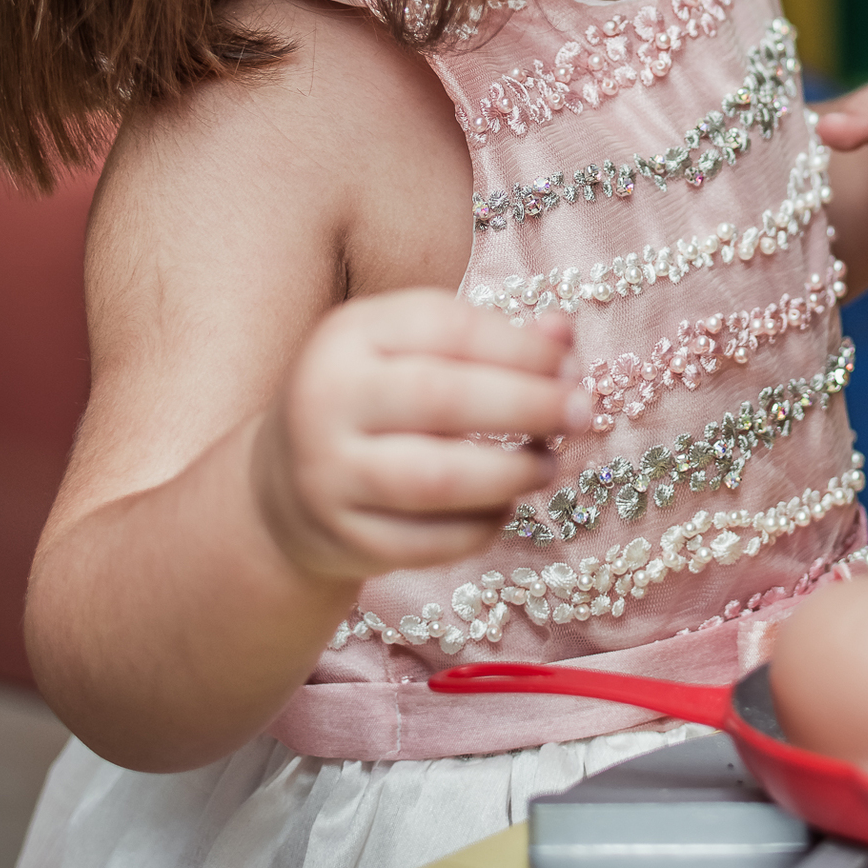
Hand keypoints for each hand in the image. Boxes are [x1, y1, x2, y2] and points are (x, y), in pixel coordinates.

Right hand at [252, 291, 584, 582]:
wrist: (284, 484)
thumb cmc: (374, 401)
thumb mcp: (413, 350)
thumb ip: (489, 338)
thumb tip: (565, 334)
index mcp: (348, 334)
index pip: (445, 327)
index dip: (518, 345)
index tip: (569, 363)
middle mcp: (327, 398)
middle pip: (443, 399)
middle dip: (528, 405)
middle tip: (583, 412)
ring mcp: (329, 473)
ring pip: (438, 478)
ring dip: (511, 472)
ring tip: (549, 463)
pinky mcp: (344, 538)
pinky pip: (431, 540)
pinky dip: (483, 524)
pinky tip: (506, 504)